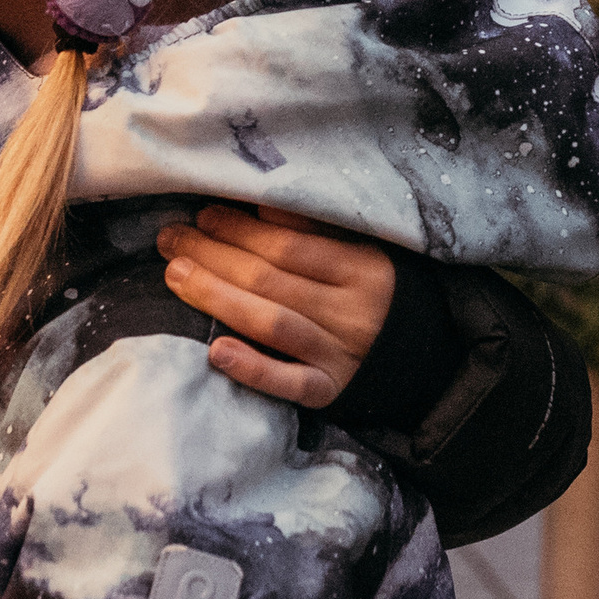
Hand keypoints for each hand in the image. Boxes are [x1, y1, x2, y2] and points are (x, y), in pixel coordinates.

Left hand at [157, 204, 394, 408]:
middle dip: (214, 256)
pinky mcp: (332, 393)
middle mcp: (351, 312)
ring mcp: (340, 355)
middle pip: (271, 281)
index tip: (203, 215)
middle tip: (170, 239)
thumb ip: (318, 231)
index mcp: (362, 269)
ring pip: (273, 324)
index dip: (241, 230)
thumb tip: (261, 205)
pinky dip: (253, 369)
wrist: (428, 361)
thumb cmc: (382, 296)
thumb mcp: (365, 253)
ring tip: (176, 276)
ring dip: (218, 299)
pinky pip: (290, 384)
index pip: (289, 246)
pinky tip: (216, 352)